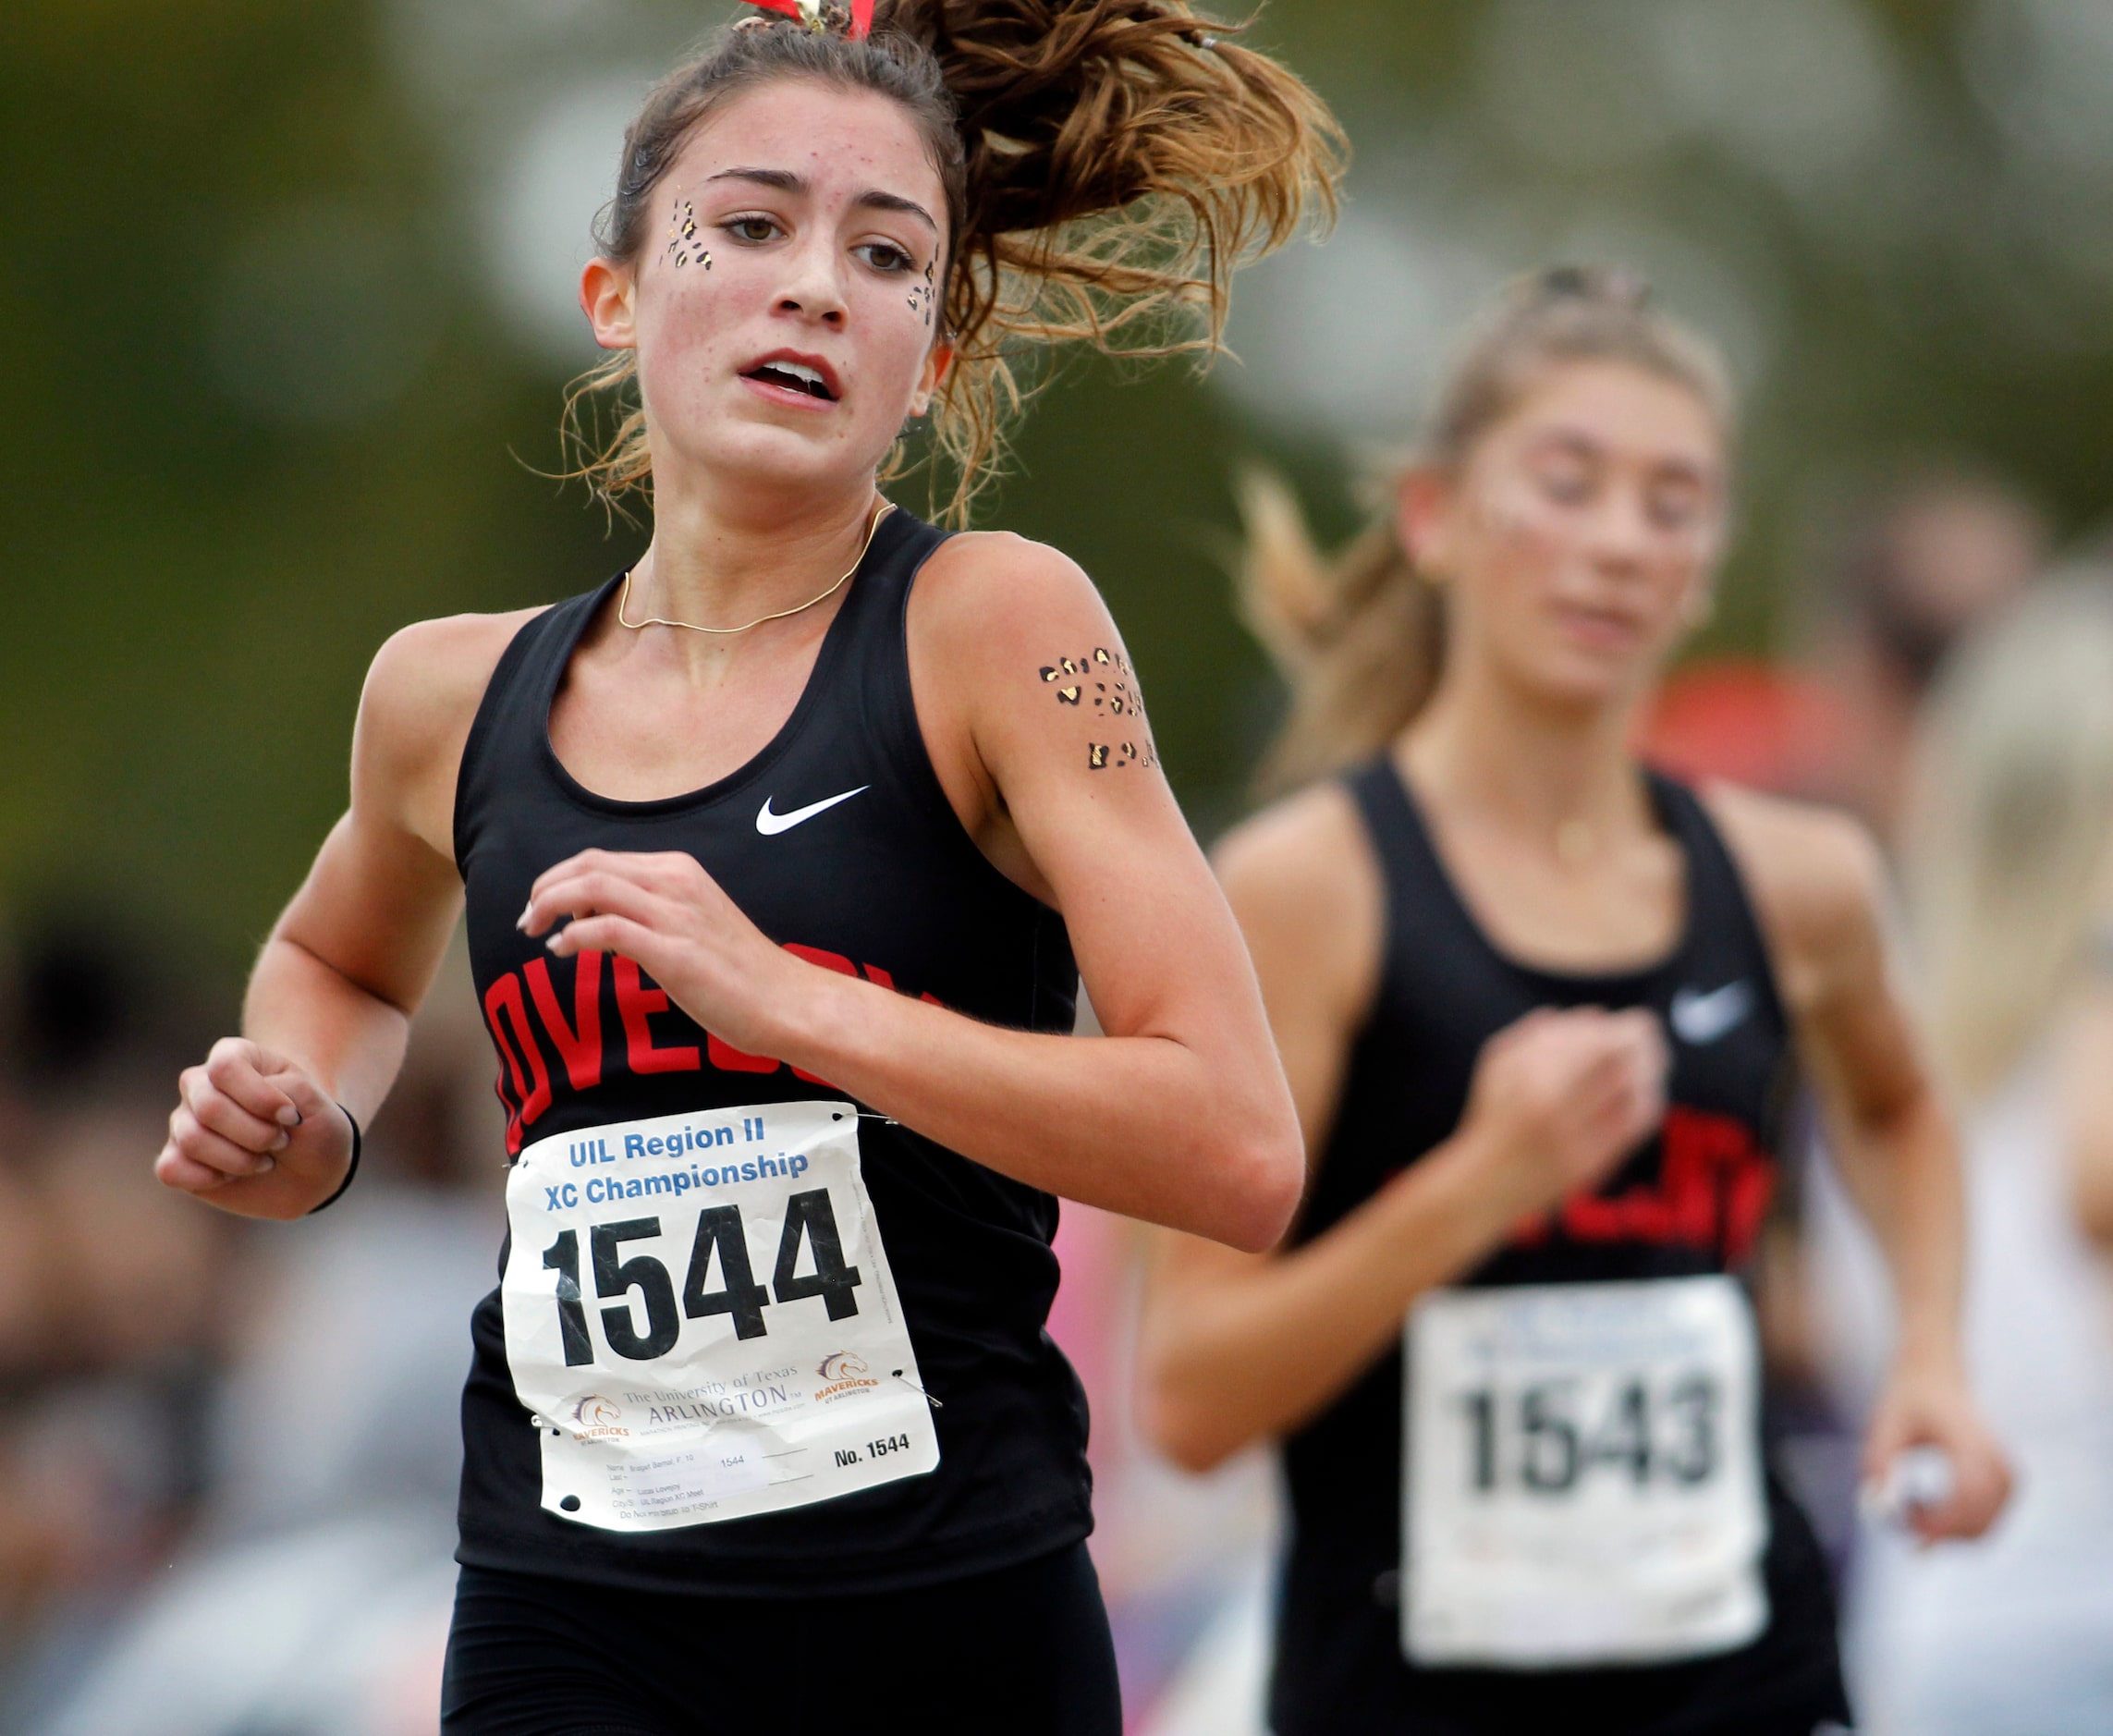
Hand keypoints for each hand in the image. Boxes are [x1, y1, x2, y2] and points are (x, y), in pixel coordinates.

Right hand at [157, 1038, 352, 1219]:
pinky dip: (209, 1179)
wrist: (313, 1169)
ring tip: (264, 1161)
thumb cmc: (313, 1126)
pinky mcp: (177, 1160)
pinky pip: (172, 1169)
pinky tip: (233, 1176)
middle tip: (281, 1142)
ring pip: (193, 1140)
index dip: (261, 1098)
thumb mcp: (314, 1102)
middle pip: (210, 1108)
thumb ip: (281, 1091)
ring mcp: (184, 1122)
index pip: (226, 1067)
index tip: (292, 1117)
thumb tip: (234, 1109)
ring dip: (240, 1160)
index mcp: (233, 1056)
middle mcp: (200, 1085)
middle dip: (256, 1135)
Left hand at [519, 848, 812, 1057]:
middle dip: (546, 887)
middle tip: (528, 918)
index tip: (542, 907)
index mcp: (680, 871)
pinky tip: (561, 951)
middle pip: (589, 864)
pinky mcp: (673, 952)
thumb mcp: (695, 924)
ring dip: (549, 905)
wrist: (787, 1001)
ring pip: (591, 887)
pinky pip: (606, 928)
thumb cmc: (742, 973)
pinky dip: (572, 936)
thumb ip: (653, 915)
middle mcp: (676, 882)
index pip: (602, 859)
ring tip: (534, 931)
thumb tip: (601, 925)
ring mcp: (675, 915)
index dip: (560, 878)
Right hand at [1456, 1006, 1668, 1221]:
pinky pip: (1633, 1126)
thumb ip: (1540, 1032)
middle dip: (1645, 1044)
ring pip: (1635, 1095)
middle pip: (1622, 1066)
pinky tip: (1647, 1090)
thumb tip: (1596, 1015)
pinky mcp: (1592, 1165)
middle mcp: (1557, 1110)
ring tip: (1653, 1059)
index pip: (1600, 1043)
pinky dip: (1648, 1101)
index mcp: (1532, 1079)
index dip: (1625, 1028)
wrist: (1484, 1184)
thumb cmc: (1492, 1114)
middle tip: (1648, 1035)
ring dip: (1650, 1072)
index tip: (1632, 1021)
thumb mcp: (1499, 1063)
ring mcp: (1576, 1141)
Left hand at [1863, 1355, 2011, 1543]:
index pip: (1969, 1494)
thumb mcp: (1885, 1423)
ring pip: (1985, 1527)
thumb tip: (1877, 1504)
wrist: (1937, 1381)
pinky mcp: (2008, 1484)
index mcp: (1971, 1440)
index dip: (1943, 1523)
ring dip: (1948, 1533)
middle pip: (1981, 1519)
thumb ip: (1879, 1461)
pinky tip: (1929, 1507)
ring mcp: (2009, 1473)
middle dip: (1941, 1534)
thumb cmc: (1908, 1402)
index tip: (1910, 1534)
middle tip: (1901, 1522)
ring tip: (1912, 1504)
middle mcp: (1998, 1458)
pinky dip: (1958, 1527)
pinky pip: (1988, 1522)